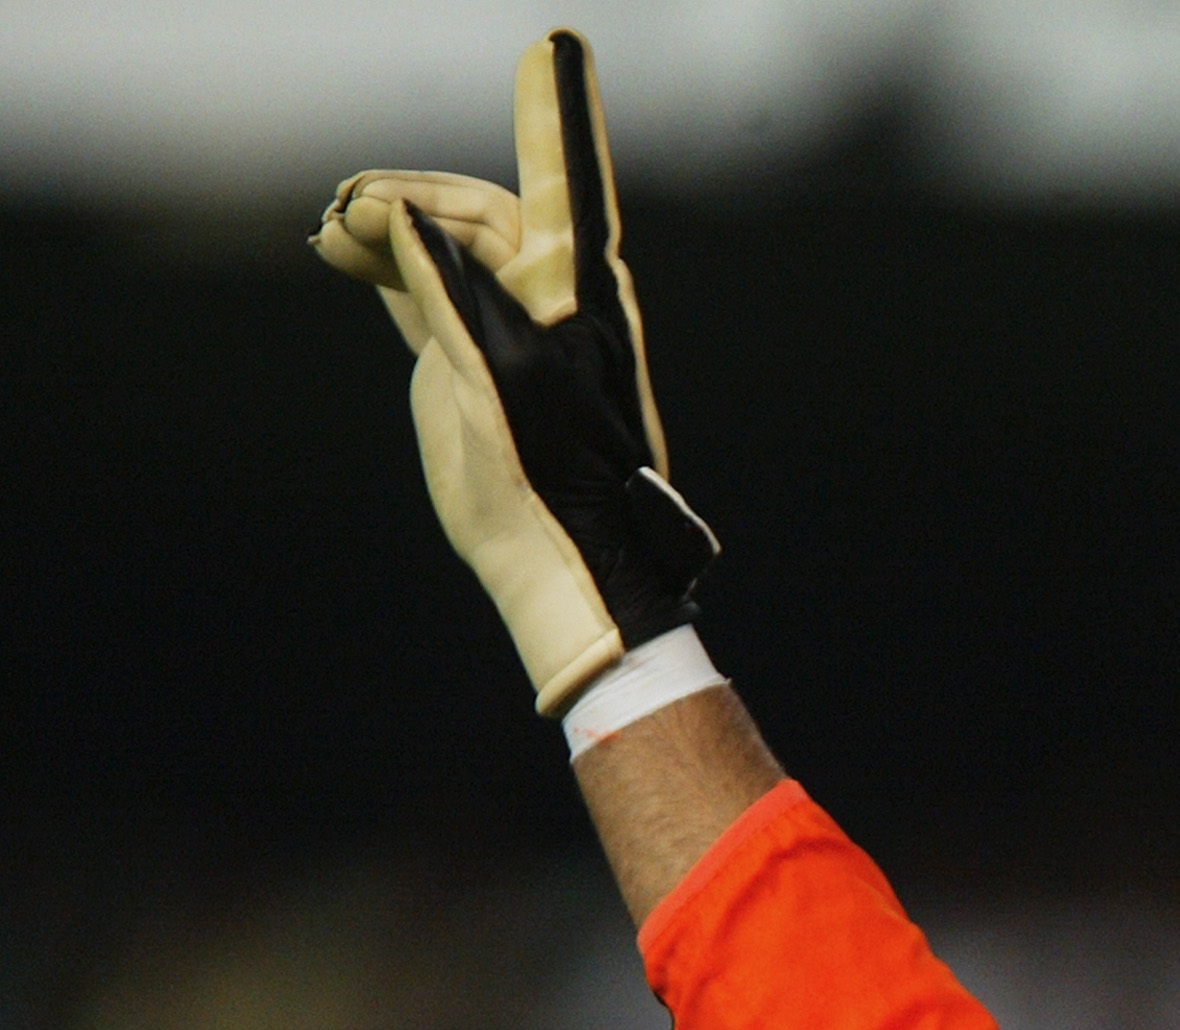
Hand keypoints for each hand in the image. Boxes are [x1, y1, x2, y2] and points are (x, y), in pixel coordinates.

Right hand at [314, 30, 715, 714]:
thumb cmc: (551, 472)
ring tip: (330, 229)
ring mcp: (509, 326)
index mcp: (578, 288)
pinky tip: (342, 250)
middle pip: (479, 210)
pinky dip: (384, 264)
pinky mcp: (470, 360)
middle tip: (345, 210)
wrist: (561, 559)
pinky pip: (425, 288)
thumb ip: (447, 287)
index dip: (555, 110)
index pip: (564, 177)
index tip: (556, 45)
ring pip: (444, 245)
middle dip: (412, 195)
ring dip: (389, 226)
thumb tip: (399, 218)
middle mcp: (552, 297)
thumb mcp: (495, 372)